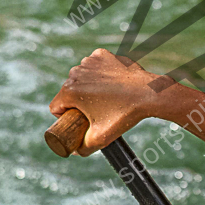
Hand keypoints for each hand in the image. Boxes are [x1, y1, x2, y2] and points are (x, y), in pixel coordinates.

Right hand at [47, 49, 164, 155]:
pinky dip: (100, 73)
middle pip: (69, 92)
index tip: (80, 121)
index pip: (56, 107)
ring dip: (89, 87)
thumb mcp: (101, 137)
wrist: (149, 94)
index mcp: (69, 91)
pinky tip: (111, 82)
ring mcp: (88, 61)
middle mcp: (75, 73)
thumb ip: (83, 148)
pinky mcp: (101, 54)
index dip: (65, 117)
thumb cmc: (124, 114)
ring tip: (107, 97)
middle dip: (79, 103)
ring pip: (81, 78)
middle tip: (98, 111)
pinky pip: (94, 66)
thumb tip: (74, 150)